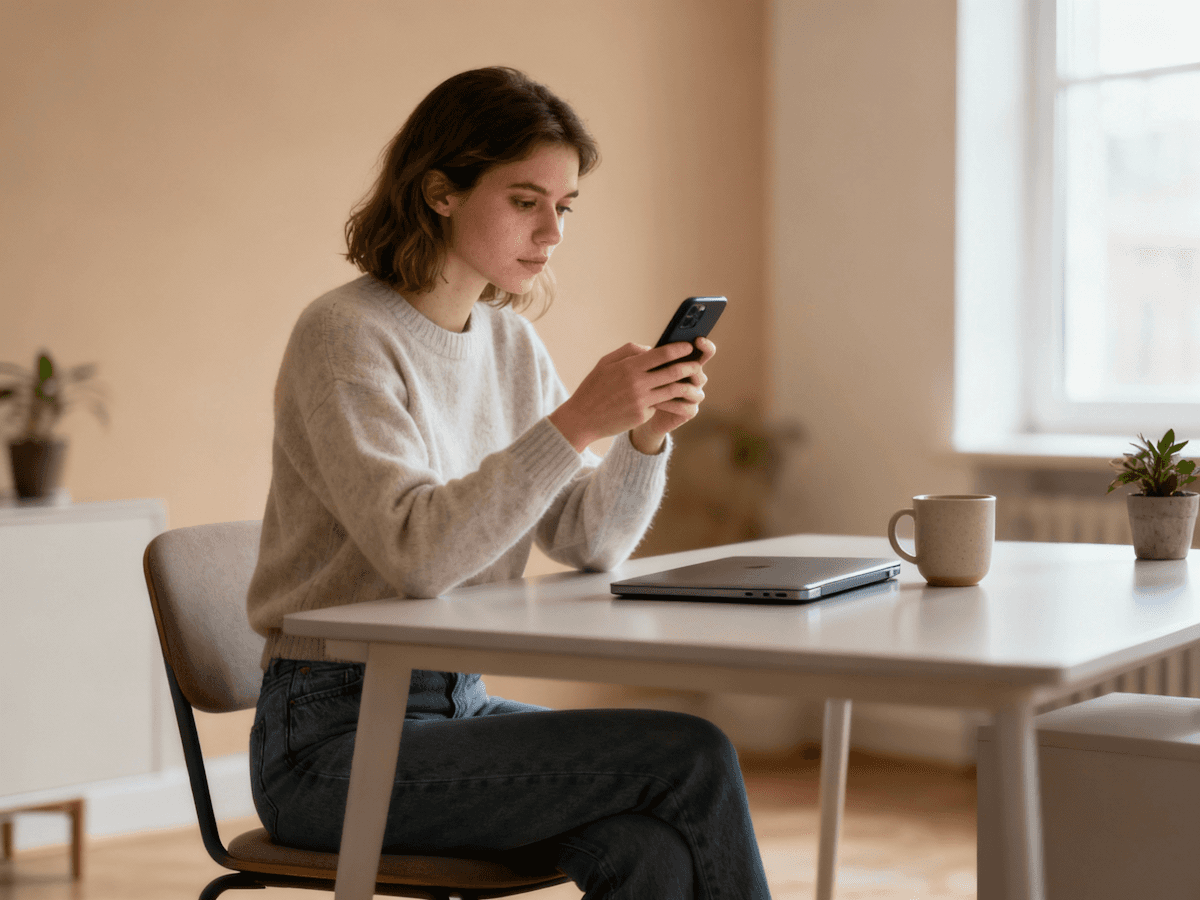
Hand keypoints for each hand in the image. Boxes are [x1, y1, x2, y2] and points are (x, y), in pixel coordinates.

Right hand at [549, 340, 710, 452]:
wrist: (582, 419)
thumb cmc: (593, 387)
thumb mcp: (605, 362)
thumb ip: (629, 351)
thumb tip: (651, 348)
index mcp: (628, 367)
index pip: (661, 354)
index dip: (679, 349)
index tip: (689, 346)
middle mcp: (637, 384)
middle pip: (673, 372)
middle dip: (689, 367)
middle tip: (698, 364)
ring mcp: (641, 401)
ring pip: (672, 391)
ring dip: (686, 386)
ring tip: (693, 382)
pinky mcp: (641, 416)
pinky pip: (660, 405)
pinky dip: (668, 401)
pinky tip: (678, 399)